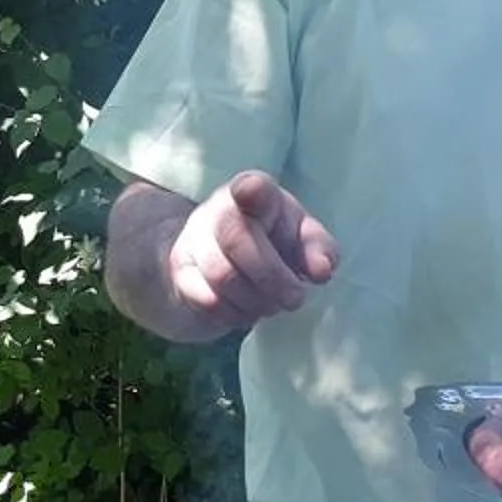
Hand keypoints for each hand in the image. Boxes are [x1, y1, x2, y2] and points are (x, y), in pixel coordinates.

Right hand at [168, 170, 340, 328]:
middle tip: (294, 299)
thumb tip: (321, 270)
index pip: (251, 187)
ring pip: (222, 275)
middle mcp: (219, 210)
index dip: (251, 190)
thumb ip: (318, 249)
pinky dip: (235, 314)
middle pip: (236, 238)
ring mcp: (194, 240)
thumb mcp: (301, 240)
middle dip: (273, 277)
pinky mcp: (180, 273)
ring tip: (271, 305)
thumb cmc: (271, 244)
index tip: (249, 191)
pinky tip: (246, 311)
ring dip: (257, 301)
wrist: (216, 265)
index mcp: (255, 194)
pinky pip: (207, 300)